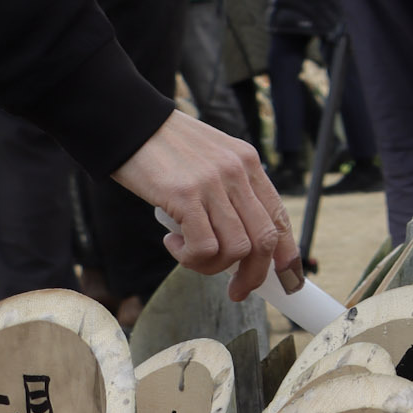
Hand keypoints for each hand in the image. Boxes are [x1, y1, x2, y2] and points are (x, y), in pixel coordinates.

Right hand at [112, 111, 299, 301]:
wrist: (126, 122)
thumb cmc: (162, 147)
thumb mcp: (209, 160)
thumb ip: (228, 190)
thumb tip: (240, 240)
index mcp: (248, 163)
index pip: (279, 216)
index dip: (286, 253)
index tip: (284, 278)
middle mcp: (238, 172)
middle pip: (264, 240)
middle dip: (254, 274)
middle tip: (236, 291)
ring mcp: (214, 183)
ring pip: (237, 248)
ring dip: (212, 266)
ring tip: (187, 252)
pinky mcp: (185, 195)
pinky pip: (205, 247)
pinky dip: (190, 257)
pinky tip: (173, 242)